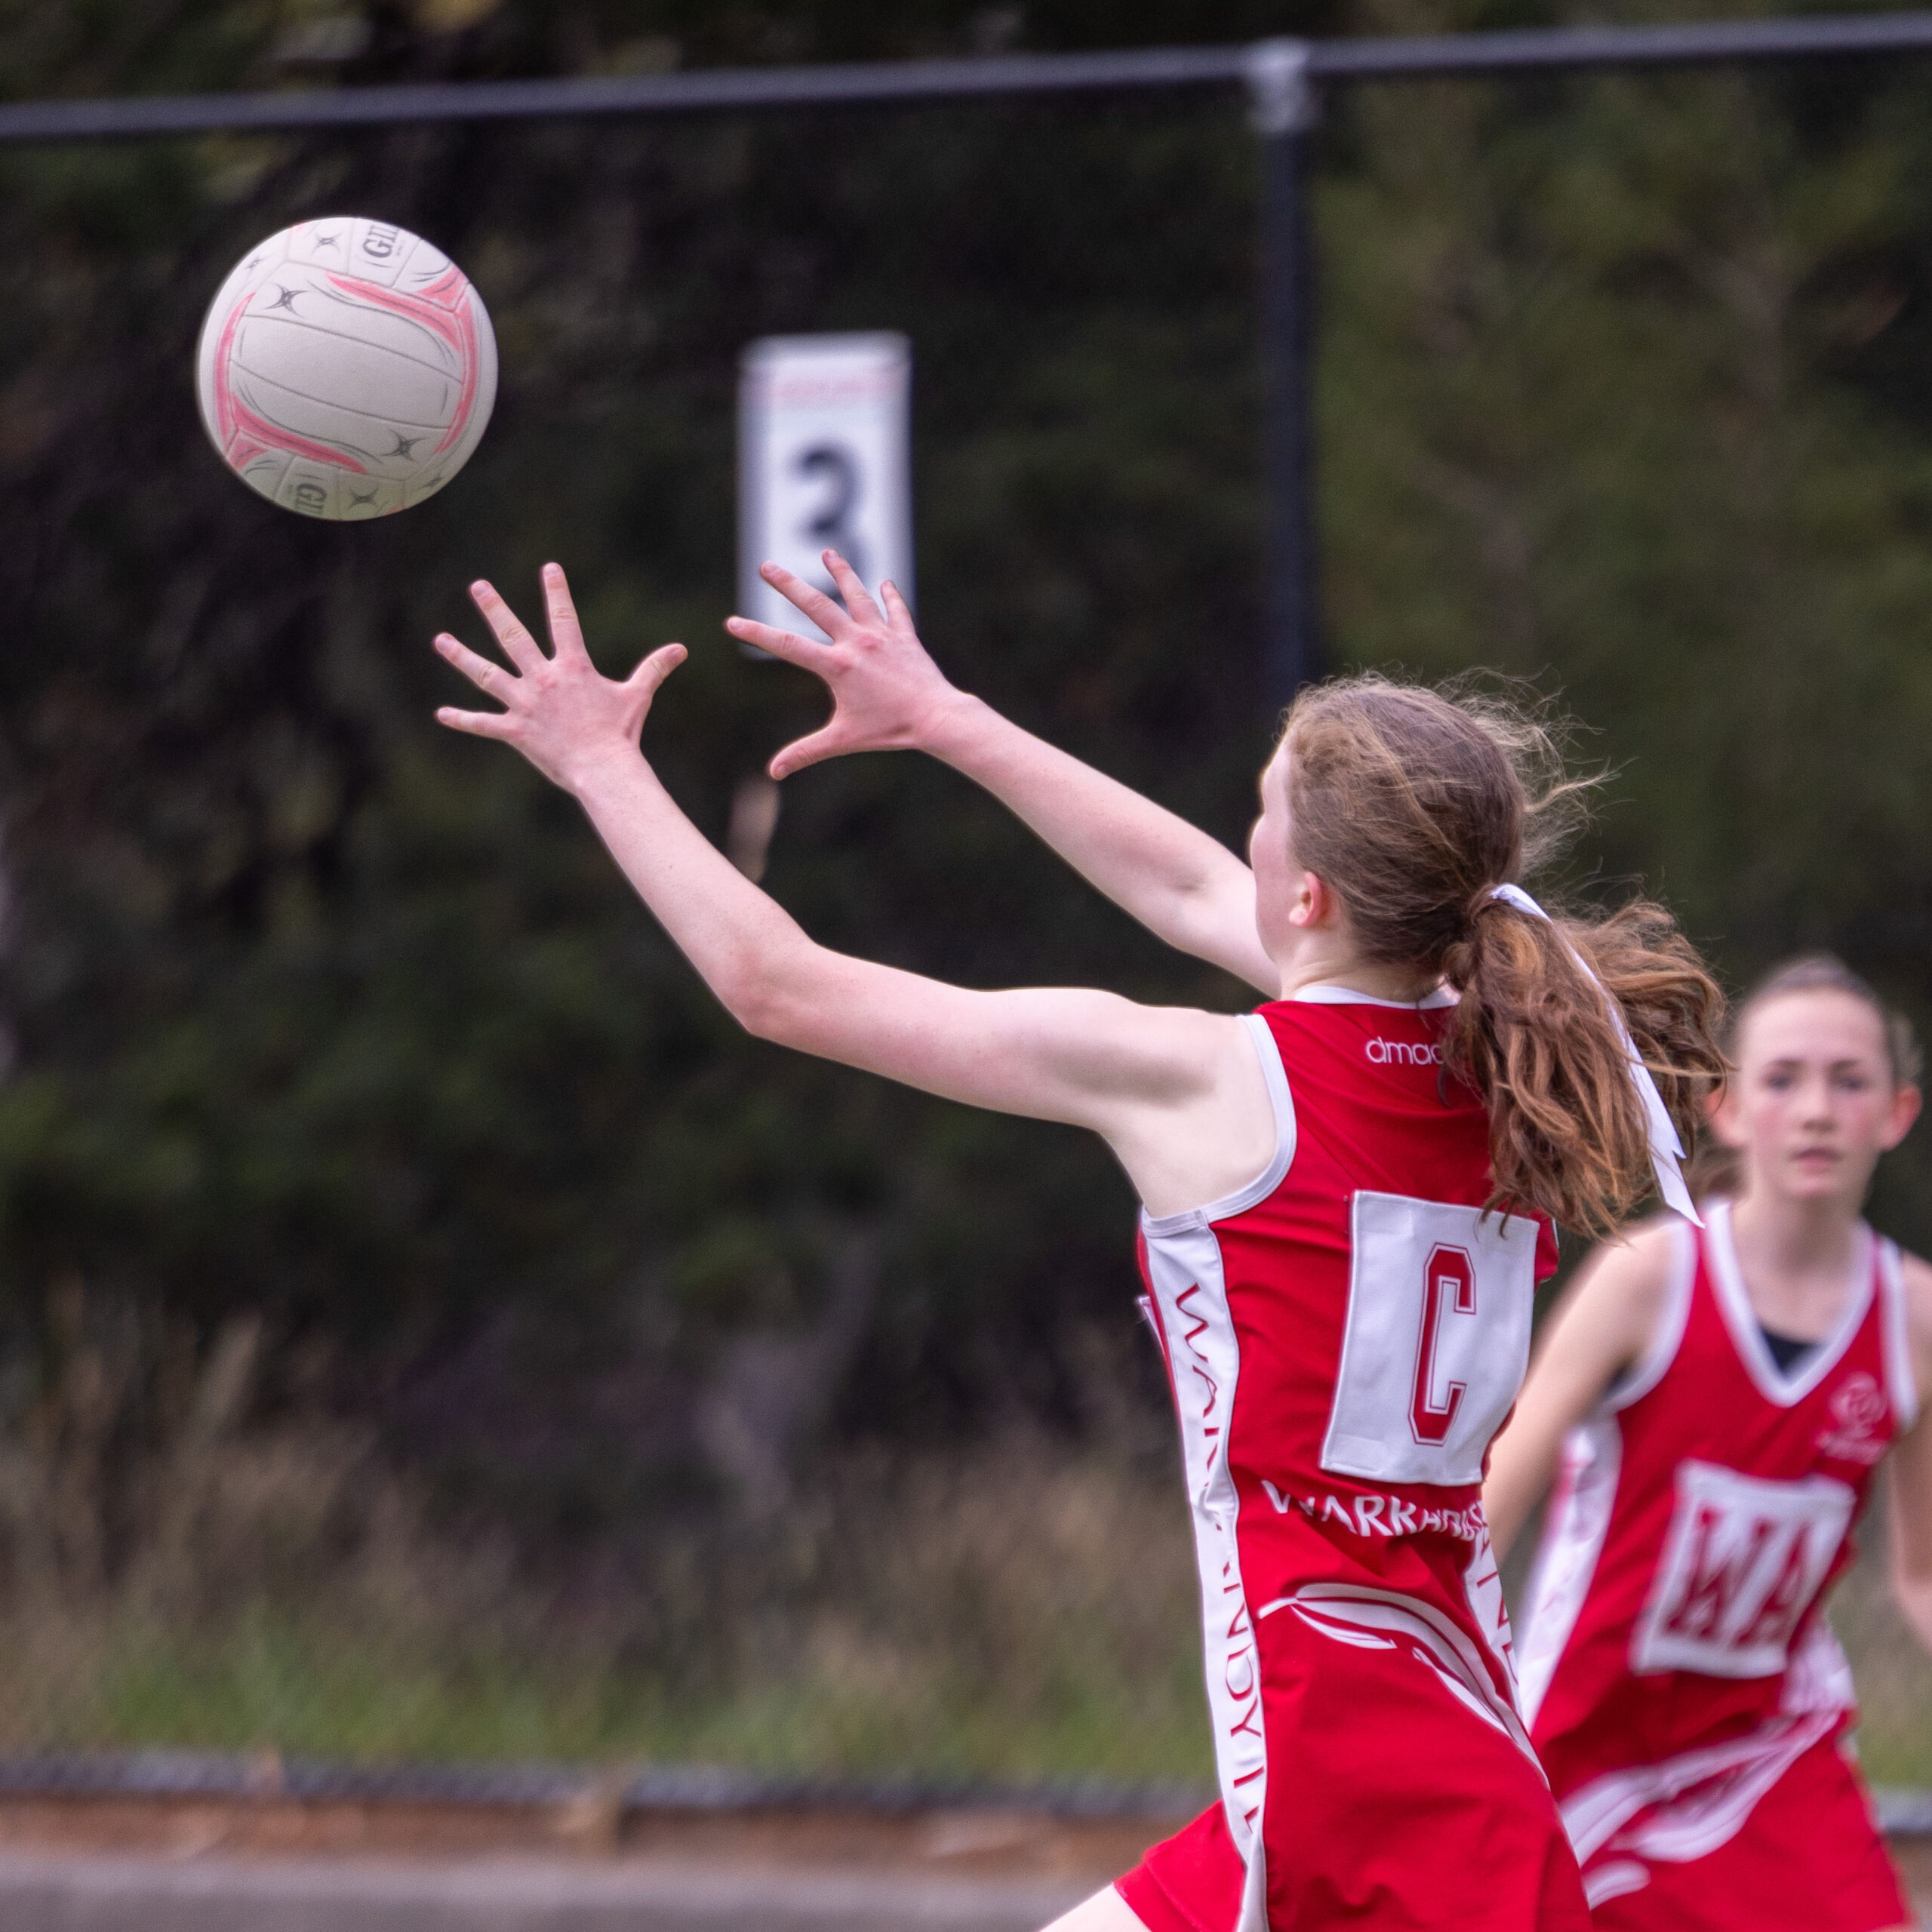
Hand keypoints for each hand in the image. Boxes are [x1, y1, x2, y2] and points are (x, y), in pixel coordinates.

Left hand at [435, 563, 685, 792]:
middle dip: (495, 608)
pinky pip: (483, 725)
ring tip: (441, 640)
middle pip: (513, 637)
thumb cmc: (621, 733)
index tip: (549, 568)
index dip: (557, 592)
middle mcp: (543, 679)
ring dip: (461, 656)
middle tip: (479, 586)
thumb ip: (655, 668)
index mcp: (572, 667)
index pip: (563, 620)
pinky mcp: (515, 731)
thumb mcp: (638, 695)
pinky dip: (462, 720)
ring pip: (486, 674)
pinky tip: (441, 714)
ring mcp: (525, 704)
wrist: (604, 769)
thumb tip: (681, 649)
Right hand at [726, 551, 966, 779]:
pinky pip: (895, 611)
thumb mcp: (843, 741)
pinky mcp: (905, 637)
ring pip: (858, 596)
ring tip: (828, 553)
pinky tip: (883, 583)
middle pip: (817, 605)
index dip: (756, 633)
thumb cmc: (889, 732)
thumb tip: (773, 772)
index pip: (787, 645)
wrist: (936, 718)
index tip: (732, 622)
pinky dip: (889, 597)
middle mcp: (857, 643)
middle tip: (766, 566)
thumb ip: (806, 752)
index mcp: (837, 665)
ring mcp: (882, 636)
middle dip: (788, 585)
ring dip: (841, 574)